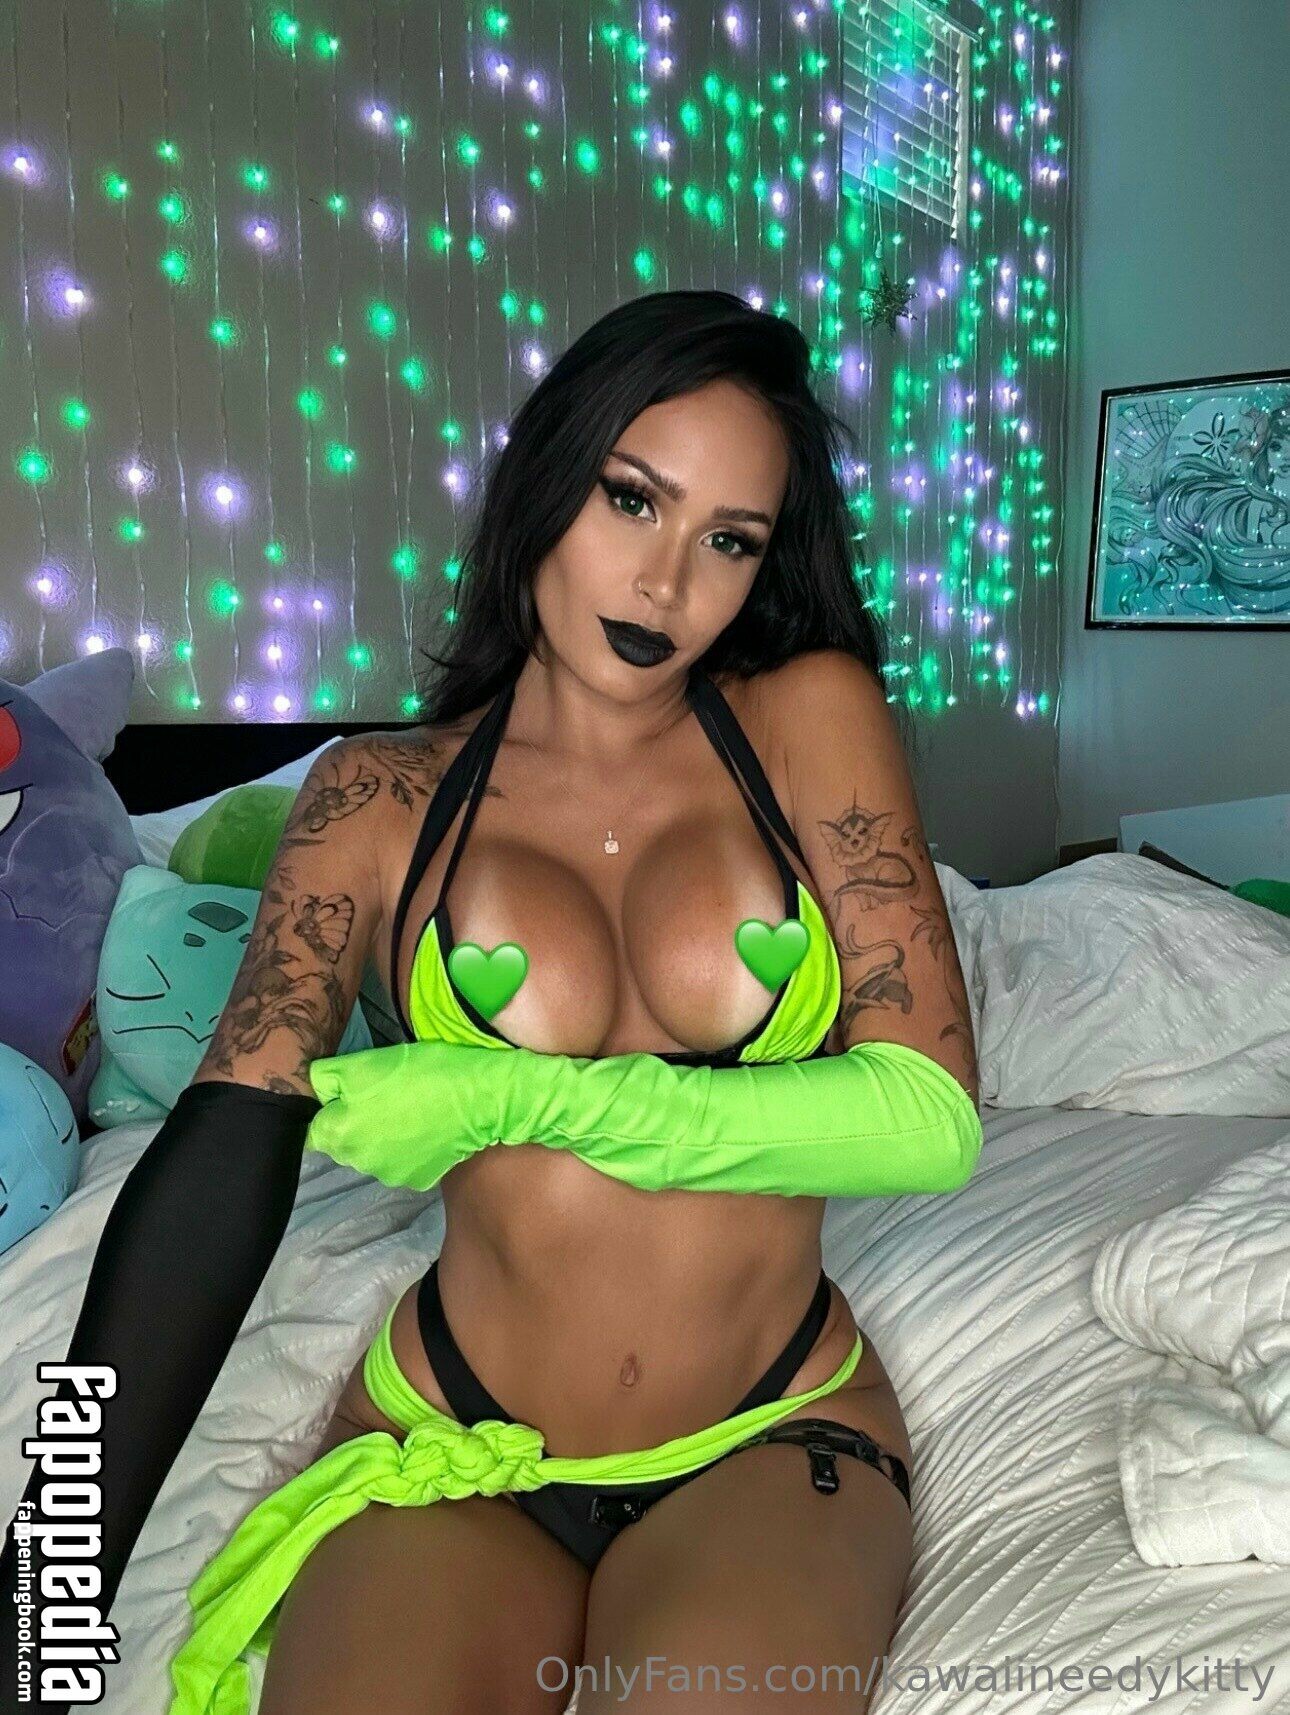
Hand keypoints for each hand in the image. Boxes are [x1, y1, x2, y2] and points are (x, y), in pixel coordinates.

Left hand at [305, 1038, 547, 1189]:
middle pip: (342, 1144)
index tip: (349, 1096)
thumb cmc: (418, 1073)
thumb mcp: (362, 1062)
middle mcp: (359, 1163)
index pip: (312, 1131)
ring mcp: (389, 1176)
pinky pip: (400, 1163)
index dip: (327, 1111)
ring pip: (371, 1154)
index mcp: (340, 1134)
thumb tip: (314, 1091)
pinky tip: (423, 1127)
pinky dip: (406, 1148)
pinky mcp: (417, 1181)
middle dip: (353, 1123)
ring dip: (379, 1137)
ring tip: (406, 1110)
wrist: (479, 1097)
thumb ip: (325, 1078)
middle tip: (380, 1096)